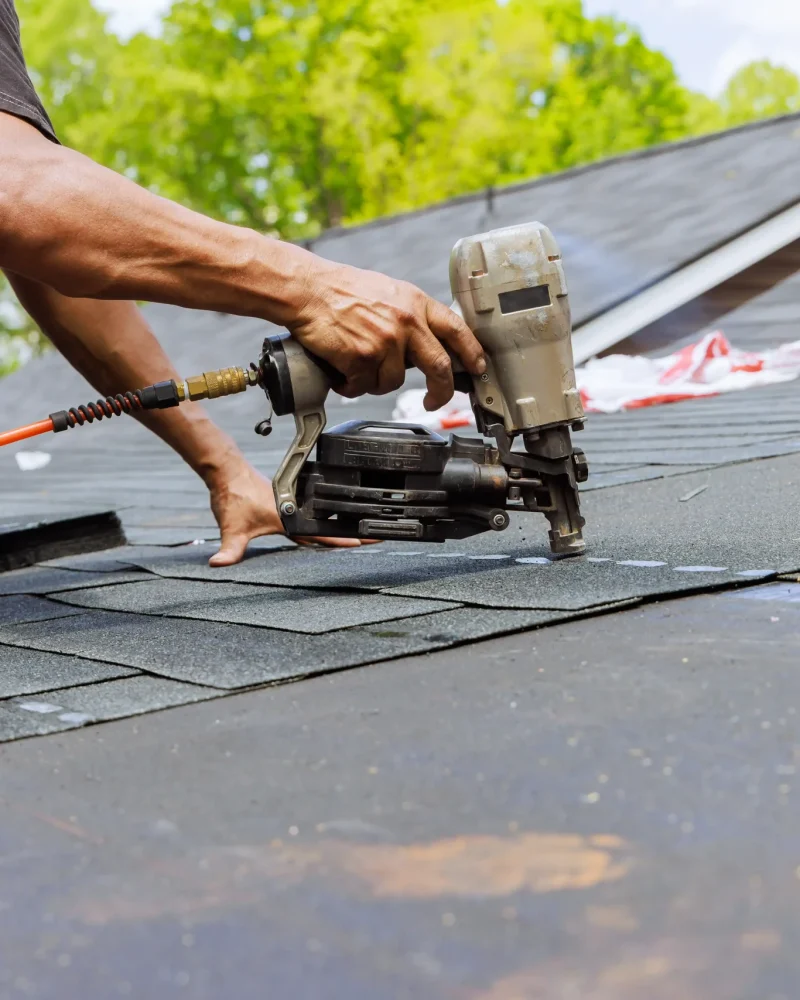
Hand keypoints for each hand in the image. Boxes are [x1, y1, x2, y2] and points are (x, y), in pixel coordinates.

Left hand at [206, 459, 370, 566]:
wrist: (228, 472)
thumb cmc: (232, 496)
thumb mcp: (231, 529)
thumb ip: (229, 550)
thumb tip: (218, 565)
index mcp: (289, 518)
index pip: (322, 532)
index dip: (345, 538)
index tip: (366, 539)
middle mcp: (294, 509)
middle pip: (329, 524)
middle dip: (351, 532)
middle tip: (374, 537)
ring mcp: (291, 503)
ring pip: (321, 517)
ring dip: (339, 523)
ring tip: (361, 531)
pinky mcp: (286, 499)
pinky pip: (309, 513)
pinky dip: (322, 518)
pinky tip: (328, 522)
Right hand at [288, 260, 485, 409]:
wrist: (307, 290)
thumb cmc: (341, 291)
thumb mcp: (388, 293)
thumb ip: (410, 317)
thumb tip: (426, 344)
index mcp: (415, 303)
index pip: (456, 330)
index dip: (472, 352)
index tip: (478, 367)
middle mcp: (406, 322)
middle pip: (439, 366)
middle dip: (441, 391)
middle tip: (434, 401)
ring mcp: (385, 341)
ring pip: (393, 382)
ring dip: (374, 382)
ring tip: (356, 365)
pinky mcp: (363, 358)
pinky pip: (364, 386)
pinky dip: (350, 384)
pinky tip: (341, 370)